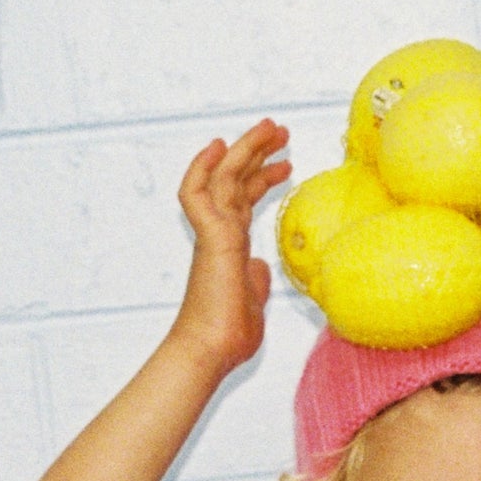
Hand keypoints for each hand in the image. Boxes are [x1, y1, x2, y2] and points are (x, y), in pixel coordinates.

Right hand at [165, 121, 290, 375]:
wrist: (210, 351)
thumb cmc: (227, 334)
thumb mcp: (254, 300)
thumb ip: (256, 278)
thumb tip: (261, 266)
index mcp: (231, 247)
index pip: (244, 202)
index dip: (261, 179)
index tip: (283, 164)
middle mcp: (220, 234)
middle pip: (235, 181)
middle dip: (257, 152)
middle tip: (280, 131)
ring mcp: (214, 234)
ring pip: (224, 179)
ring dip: (246, 150)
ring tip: (272, 129)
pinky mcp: (210, 239)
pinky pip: (197, 194)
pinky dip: (204, 168)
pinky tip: (218, 148)